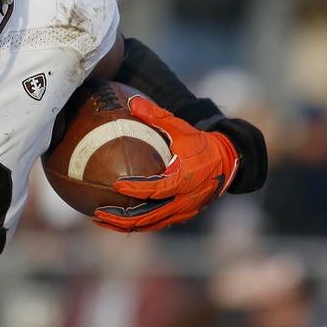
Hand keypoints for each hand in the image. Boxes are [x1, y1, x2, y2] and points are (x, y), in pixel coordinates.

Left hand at [93, 96, 239, 231]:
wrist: (228, 162)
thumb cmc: (202, 144)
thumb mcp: (182, 128)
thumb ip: (158, 116)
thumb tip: (133, 101)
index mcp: (184, 181)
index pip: (155, 189)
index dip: (135, 188)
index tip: (115, 184)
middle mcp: (184, 201)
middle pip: (148, 217)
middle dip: (121, 219)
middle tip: (97, 213)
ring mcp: (184, 212)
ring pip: (150, 225)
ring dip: (126, 226)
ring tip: (101, 220)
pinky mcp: (183, 215)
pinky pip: (157, 223)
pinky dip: (138, 224)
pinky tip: (119, 221)